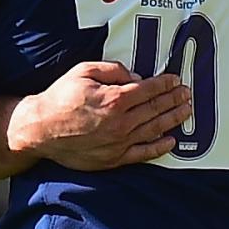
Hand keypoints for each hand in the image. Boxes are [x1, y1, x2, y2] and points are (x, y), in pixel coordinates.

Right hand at [13, 62, 191, 170]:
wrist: (40, 130)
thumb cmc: (60, 98)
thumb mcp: (83, 71)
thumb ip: (112, 70)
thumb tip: (136, 77)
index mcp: (115, 99)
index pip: (149, 89)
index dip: (165, 84)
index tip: (175, 80)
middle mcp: (121, 122)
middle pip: (156, 109)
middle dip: (174, 100)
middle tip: (187, 94)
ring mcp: (119, 142)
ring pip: (154, 130)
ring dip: (173, 119)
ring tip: (186, 111)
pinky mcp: (113, 158)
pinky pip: (143, 154)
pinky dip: (159, 147)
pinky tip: (171, 141)